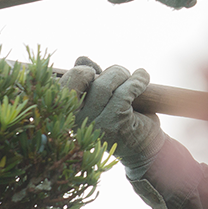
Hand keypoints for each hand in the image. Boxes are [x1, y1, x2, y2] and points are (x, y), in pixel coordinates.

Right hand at [61, 57, 165, 178]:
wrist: (145, 148)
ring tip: (134, 78)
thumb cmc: (120, 119)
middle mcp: (78, 122)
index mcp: (69, 115)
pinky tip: (143, 77)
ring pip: (105, 85)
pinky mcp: (116, 124)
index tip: (94, 73)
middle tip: (121, 74)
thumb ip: (90, 80)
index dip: (78, 74)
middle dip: (109, 72)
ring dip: (124, 75)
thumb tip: (81, 59)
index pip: (62, 87)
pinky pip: (125, 92)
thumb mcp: (101, 99)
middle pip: (88, 81)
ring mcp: (96, 124)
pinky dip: (138, 80)